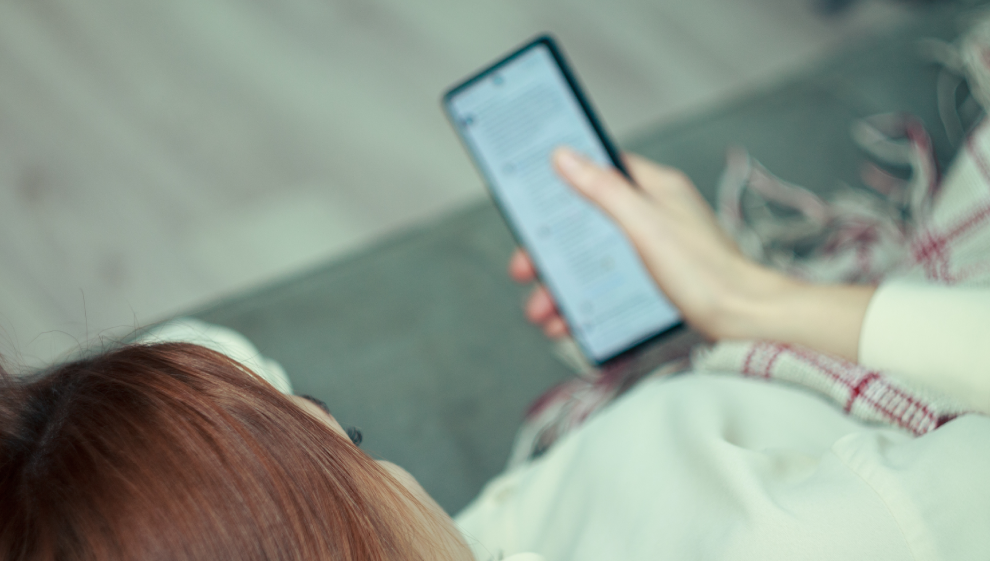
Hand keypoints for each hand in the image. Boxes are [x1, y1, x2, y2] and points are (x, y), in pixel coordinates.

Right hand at [511, 148, 777, 340]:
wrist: (746, 320)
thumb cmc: (705, 271)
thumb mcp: (645, 225)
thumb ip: (604, 189)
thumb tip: (566, 155)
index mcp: (653, 189)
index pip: (598, 173)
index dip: (561, 187)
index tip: (534, 203)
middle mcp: (653, 214)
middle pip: (587, 224)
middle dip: (552, 253)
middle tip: (524, 271)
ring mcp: (655, 248)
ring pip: (595, 260)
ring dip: (563, 286)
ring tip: (542, 312)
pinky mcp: (657, 279)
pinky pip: (610, 285)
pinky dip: (586, 302)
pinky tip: (569, 323)